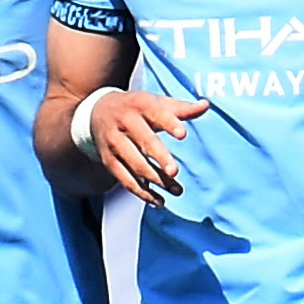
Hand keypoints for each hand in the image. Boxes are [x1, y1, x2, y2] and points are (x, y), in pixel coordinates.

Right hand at [89, 89, 210, 203]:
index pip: (156, 113)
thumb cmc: (136, 108)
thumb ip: (181, 108)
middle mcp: (124, 122)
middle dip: (160, 157)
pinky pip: (125, 179)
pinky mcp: (109, 161)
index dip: (169, 124)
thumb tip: (205, 105)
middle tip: (175, 171)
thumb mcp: (156, 102)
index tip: (183, 134)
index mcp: (139, 104)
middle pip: (144, 141)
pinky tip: (159, 201)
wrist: (97, 111)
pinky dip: (142, 192)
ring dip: (156, 179)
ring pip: (135, 164)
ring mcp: (114, 142)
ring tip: (177, 190)